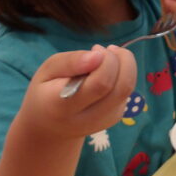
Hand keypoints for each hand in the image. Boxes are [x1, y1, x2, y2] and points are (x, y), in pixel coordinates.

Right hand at [18, 45, 136, 139]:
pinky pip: (127, 91)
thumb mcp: (48, 70)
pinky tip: (106, 72)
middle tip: (108, 49)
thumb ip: (71, 61)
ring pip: (128, 88)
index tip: (96, 49)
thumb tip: (98, 56)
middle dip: (123, 60)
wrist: (49, 126)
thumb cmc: (46, 92)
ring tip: (107, 57)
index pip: (101, 83)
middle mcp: (88, 119)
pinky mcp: (114, 118)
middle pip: (123, 87)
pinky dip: (122, 75)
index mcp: (64, 107)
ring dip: (125, 65)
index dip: (107, 61)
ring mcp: (104, 121)